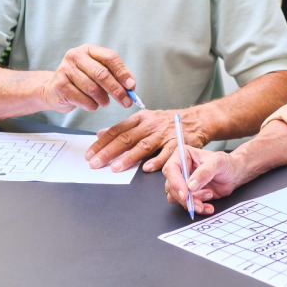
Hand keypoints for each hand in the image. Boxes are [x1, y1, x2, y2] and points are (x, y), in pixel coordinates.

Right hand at [40, 44, 136, 113]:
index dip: (122, 72)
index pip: (110, 57)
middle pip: (102, 74)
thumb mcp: (98, 74)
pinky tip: (91, 104)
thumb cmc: (81, 82)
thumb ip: (115, 77)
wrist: (54, 90)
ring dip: (103, 100)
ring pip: (93, 89)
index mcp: (89, 50)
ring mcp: (65, 70)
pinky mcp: (59, 85)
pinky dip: (92, 106)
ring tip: (104, 102)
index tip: (131, 86)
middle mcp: (75, 56)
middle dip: (117, 90)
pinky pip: (83, 99)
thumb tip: (130, 86)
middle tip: (126, 102)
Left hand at [85, 109, 206, 171]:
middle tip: (95, 163)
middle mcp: (151, 125)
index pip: (117, 130)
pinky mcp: (177, 144)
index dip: (102, 142)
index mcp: (141, 118)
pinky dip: (156, 161)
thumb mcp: (144, 120)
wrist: (197, 120)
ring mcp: (164, 134)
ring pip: (143, 146)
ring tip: (116, 168)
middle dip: (109, 152)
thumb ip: (124, 128)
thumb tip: (100, 134)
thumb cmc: (168, 123)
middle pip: (126, 138)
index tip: (90, 154)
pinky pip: (166, 153)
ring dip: (128, 158)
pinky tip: (147, 168)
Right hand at [161, 146, 246, 216]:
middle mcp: (179, 169)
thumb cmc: (225, 163)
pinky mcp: (188, 194)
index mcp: (182, 155)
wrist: (233, 174)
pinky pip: (186, 205)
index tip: (185, 194)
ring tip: (209, 195)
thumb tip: (190, 185)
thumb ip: (204, 172)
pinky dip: (198, 208)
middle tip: (198, 203)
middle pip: (171, 186)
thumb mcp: (217, 163)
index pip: (171, 169)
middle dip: (185, 198)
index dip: (176, 183)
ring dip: (192, 203)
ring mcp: (182, 182)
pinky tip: (208, 206)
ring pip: (177, 198)